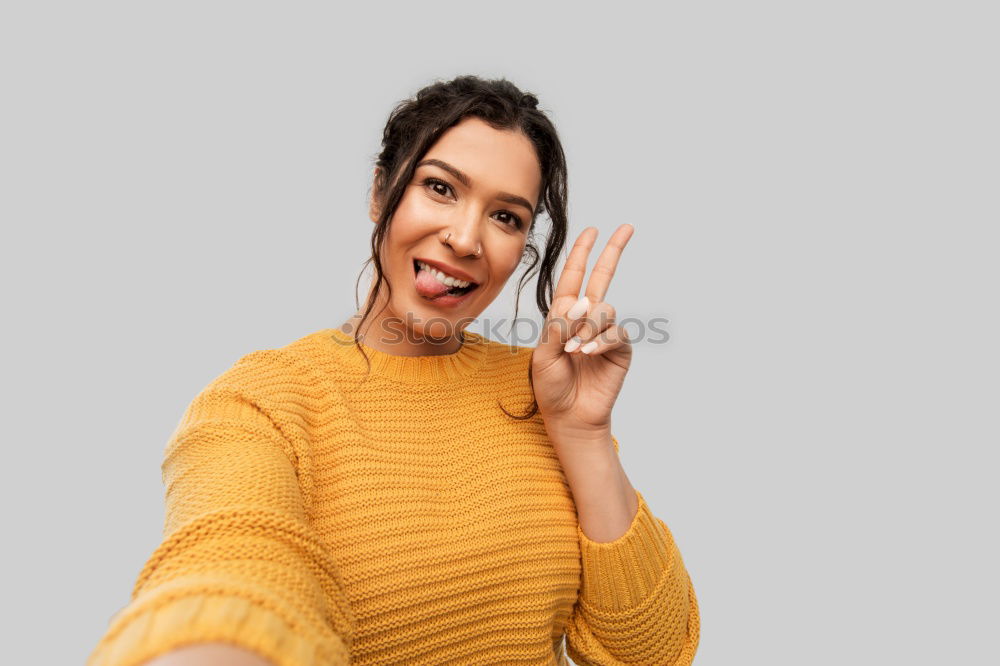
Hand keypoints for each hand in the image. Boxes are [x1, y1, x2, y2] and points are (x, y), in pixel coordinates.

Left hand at [531, 224, 634, 445]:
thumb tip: (585, 303)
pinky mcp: (620, 349)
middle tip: (627, 227)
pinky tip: (589, 354)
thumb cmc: (551, 387)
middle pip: (602, 277)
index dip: (582, 253)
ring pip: (605, 309)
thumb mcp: (543, 354)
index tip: (592, 230)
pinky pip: (616, 332)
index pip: (574, 278)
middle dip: (613, 251)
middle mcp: (587, 319)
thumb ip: (558, 326)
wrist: (569, 416)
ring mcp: (605, 332)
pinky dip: (600, 341)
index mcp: (563, 316)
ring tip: (575, 350)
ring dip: (588, 326)